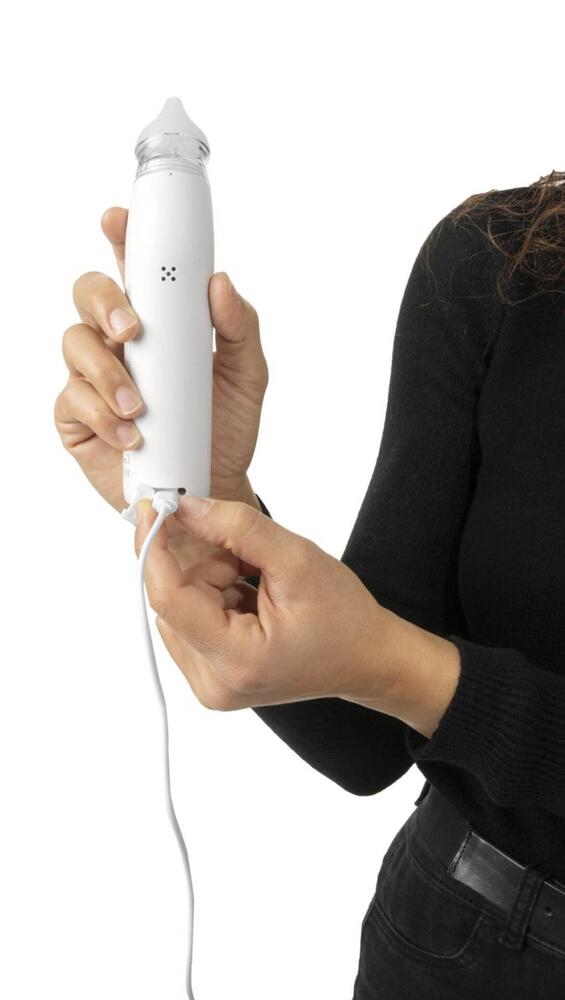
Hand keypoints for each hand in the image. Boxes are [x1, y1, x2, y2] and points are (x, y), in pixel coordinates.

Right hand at [53, 206, 268, 566]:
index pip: (134, 268)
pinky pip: (72, 399)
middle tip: (132, 329)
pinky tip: (131, 436)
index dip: (121, 238)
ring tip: (139, 407)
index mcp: (160, 321)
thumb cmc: (224, 428)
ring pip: (75, 345)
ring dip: (106, 372)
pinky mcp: (79, 417)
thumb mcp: (247, 377)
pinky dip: (101, 415)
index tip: (118, 221)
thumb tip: (220, 284)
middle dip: (103, 302)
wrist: (210, 488)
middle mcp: (120, 342)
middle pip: (88, 294)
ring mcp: (95, 378)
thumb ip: (241, 329)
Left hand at [133, 495, 401, 710]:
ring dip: (213, 581)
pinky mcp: (210, 676)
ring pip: (181, 606)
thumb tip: (186, 508)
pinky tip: (251, 599)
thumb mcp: (296, 559)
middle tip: (255, 563)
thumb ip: (237, 529)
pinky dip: (215, 597)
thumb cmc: (344, 617)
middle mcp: (212, 683)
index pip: (170, 598)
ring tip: (261, 586)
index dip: (155, 548)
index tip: (154, 508)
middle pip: (176, 599)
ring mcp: (209, 684)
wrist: (367, 658)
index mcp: (236, 660)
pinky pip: (190, 620)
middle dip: (209, 567)